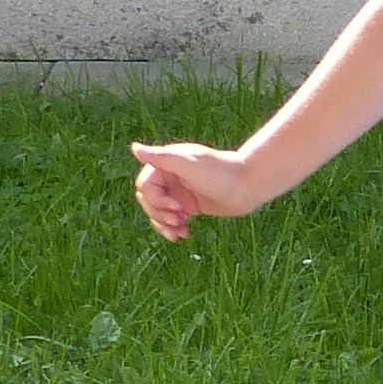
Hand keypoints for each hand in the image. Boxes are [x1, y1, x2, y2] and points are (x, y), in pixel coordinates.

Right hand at [127, 141, 263, 241]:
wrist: (248, 185)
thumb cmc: (219, 172)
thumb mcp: (188, 163)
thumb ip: (161, 158)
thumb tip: (134, 148)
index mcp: (166, 164)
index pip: (145, 186)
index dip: (156, 199)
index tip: (176, 206)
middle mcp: (170, 177)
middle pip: (148, 201)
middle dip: (159, 213)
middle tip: (178, 219)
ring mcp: (179, 193)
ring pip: (158, 213)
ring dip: (164, 225)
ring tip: (179, 233)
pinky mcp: (190, 207)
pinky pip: (172, 220)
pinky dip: (174, 229)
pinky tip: (184, 235)